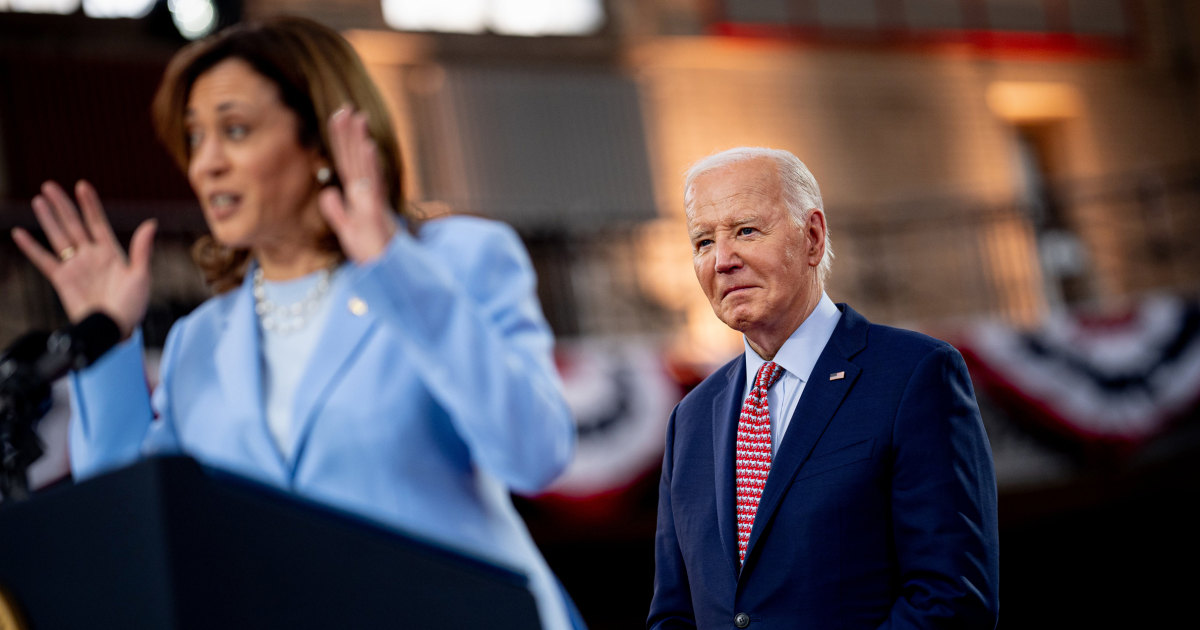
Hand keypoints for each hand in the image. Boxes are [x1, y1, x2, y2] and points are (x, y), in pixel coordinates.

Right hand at [11, 180, 155, 339]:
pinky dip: (32, 247)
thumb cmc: (132, 306)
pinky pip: (44, 260)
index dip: (90, 204)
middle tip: (49, 185)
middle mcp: (91, 256)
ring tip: (38, 200)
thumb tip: (151, 223)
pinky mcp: (62, 280)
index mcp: (112, 252)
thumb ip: (142, 249)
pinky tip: (20, 233)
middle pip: (74, 224)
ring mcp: (75, 266)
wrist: (113, 329)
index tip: (82, 186)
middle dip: (62, 205)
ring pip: (58, 237)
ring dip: (48, 219)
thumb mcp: (141, 276)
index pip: (97, 222)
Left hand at [318, 106, 397, 262]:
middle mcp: (367, 195)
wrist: (385, 274)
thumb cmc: (372, 254)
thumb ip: (336, 211)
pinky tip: (368, 146)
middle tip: (345, 107)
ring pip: (364, 166)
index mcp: (359, 197)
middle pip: (355, 159)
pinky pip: (372, 185)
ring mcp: (372, 202)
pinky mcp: (375, 213)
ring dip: (360, 141)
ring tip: (357, 117)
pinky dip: (371, 165)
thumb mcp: (348, 231)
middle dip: (349, 133)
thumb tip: (327, 192)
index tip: (336, 117)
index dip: (341, 141)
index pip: (347, 164)